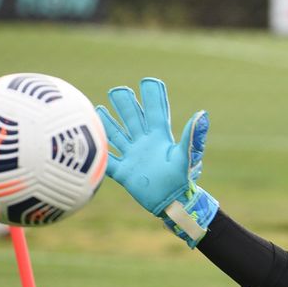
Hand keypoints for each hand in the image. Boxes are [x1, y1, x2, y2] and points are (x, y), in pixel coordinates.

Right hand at [96, 78, 216, 246]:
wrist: (171, 206)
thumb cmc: (181, 182)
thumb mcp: (186, 157)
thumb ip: (192, 138)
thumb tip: (203, 115)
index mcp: (160, 138)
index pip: (154, 111)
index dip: (153, 96)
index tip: (149, 81)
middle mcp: (145, 144)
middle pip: (132, 118)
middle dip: (125, 104)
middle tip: (119, 90)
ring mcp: (132, 157)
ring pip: (116, 134)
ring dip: (108, 122)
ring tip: (99, 108)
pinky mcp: (123, 172)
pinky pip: (106, 158)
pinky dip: (96, 150)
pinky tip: (85, 139)